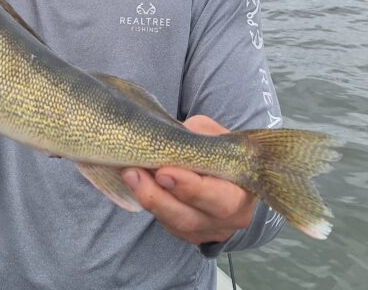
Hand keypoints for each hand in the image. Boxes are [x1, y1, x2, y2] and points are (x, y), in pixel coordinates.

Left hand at [121, 115, 256, 244]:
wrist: (231, 181)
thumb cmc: (224, 155)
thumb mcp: (219, 138)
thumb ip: (201, 134)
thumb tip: (176, 133)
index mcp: (240, 196)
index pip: (217, 198)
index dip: (189, 187)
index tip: (163, 172)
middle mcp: (224, 221)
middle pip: (189, 218)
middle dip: (158, 197)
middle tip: (134, 173)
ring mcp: (204, 230)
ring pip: (173, 224)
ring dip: (147, 199)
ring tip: (128, 175)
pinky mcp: (186, 234)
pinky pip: (165, 223)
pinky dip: (148, 204)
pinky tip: (133, 184)